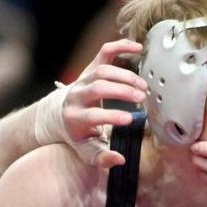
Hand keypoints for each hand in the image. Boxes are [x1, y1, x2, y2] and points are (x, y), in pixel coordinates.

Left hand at [37, 39, 147, 167]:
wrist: (62, 114)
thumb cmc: (79, 135)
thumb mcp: (86, 150)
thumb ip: (101, 158)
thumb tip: (119, 159)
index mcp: (74, 117)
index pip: (92, 115)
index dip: (110, 116)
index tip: (130, 120)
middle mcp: (76, 95)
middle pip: (97, 88)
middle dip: (120, 91)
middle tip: (142, 98)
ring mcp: (83, 79)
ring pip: (103, 70)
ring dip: (125, 76)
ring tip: (143, 87)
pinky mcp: (91, 68)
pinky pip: (104, 52)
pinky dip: (121, 47)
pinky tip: (138, 48)